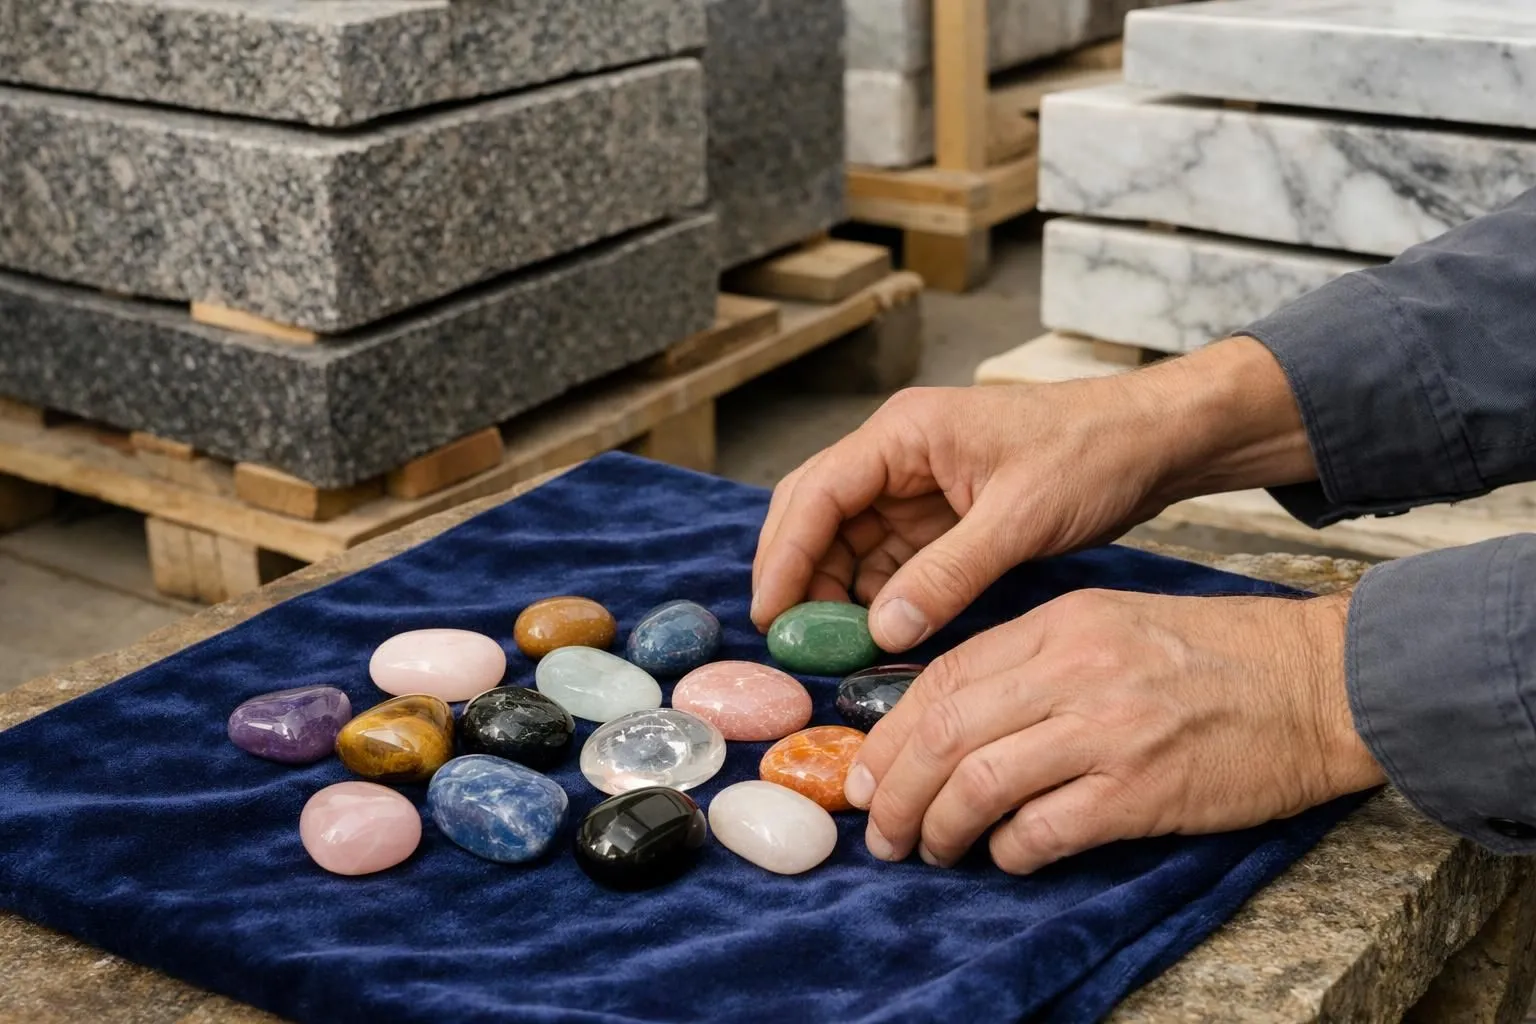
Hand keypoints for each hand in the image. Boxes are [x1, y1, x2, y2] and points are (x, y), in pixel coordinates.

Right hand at [750, 338, 1316, 650]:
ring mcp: (920, 485)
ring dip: (837, 591)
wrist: (1154, 442)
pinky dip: (879, 595)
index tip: (771, 614)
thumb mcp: (1019, 518)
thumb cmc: (1092, 455)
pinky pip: (892, 558)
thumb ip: (946, 575)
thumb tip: (881, 630)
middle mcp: (900, 454)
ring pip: (851, 541)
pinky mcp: (945, 514)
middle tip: (790, 641)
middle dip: (799, 575)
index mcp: (905, 434)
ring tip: (832, 650)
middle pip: (819, 515)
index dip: (785, 555)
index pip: (817, 493)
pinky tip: (877, 635)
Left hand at [843, 588, 1385, 872]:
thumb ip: (1033, 661)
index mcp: (1060, 624)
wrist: (1320, 681)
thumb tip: (951, 718)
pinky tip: (1008, 857)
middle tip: (879, 829)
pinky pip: (1044, 829)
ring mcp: (1110, 728)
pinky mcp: (1145, 788)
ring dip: (938, 827)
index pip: (943, 675)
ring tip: (929, 850)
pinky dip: (1009, 851)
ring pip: (978, 782)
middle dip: (893, 789)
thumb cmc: (1216, 657)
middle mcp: (1076, 669)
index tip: (866, 772)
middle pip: (945, 731)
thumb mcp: (1111, 624)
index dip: (889, 733)